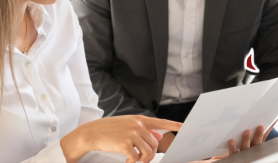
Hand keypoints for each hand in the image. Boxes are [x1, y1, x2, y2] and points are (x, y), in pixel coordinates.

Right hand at [61, 115, 181, 162]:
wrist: (92, 133)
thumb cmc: (110, 130)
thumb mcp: (128, 126)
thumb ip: (145, 130)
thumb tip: (160, 136)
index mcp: (140, 119)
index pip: (161, 122)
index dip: (174, 125)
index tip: (185, 127)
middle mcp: (138, 125)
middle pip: (154, 144)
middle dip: (149, 155)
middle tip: (141, 159)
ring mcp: (132, 133)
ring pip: (148, 152)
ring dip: (142, 160)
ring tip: (133, 160)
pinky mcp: (125, 143)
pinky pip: (136, 158)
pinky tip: (125, 161)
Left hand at [225, 119, 275, 154]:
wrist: (233, 159)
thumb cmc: (239, 148)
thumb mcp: (249, 140)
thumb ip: (255, 131)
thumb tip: (260, 115)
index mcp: (255, 145)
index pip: (264, 136)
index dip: (269, 128)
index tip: (274, 119)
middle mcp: (251, 150)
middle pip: (256, 143)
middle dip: (259, 135)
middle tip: (261, 126)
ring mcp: (243, 153)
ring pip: (246, 147)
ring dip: (247, 139)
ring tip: (247, 132)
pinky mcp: (234, 156)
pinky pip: (233, 152)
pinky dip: (233, 147)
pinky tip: (231, 141)